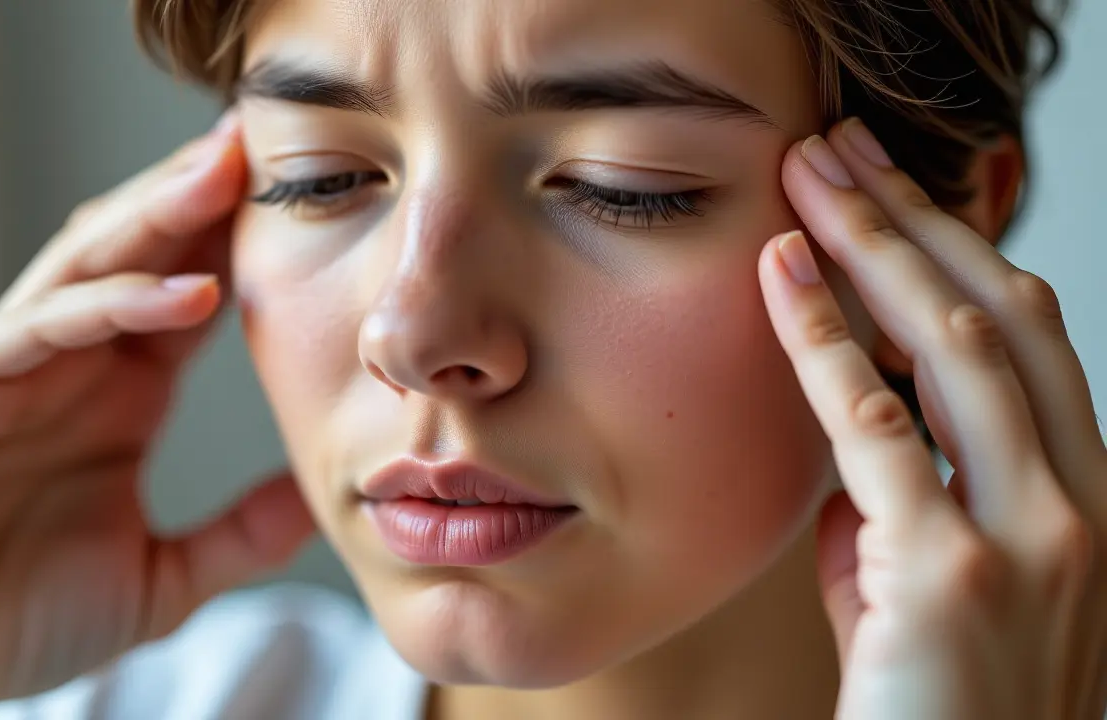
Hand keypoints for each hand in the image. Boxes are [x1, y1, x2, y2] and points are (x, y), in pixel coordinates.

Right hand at [0, 112, 315, 717]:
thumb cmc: (23, 619)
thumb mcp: (166, 576)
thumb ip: (243, 534)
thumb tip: (323, 497)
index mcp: (121, 392)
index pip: (189, 293)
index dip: (240, 246)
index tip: (308, 204)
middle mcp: (68, 364)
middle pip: (141, 256)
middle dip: (198, 198)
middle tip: (262, 144)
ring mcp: (6, 368)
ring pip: (87, 269)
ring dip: (156, 219)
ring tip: (223, 175)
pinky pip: (36, 329)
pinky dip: (108, 305)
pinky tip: (183, 295)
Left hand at [760, 120, 1105, 718]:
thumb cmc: (928, 711)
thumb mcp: (915, 595)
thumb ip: (891, 513)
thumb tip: (845, 442)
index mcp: (1085, 502)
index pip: (1029, 341)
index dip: (958, 251)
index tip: (886, 195)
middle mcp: (1084, 509)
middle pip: (1005, 316)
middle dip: (917, 220)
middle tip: (838, 150)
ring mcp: (1033, 542)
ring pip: (957, 348)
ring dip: (875, 247)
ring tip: (806, 180)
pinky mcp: (954, 579)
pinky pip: (878, 429)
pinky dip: (824, 339)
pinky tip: (782, 274)